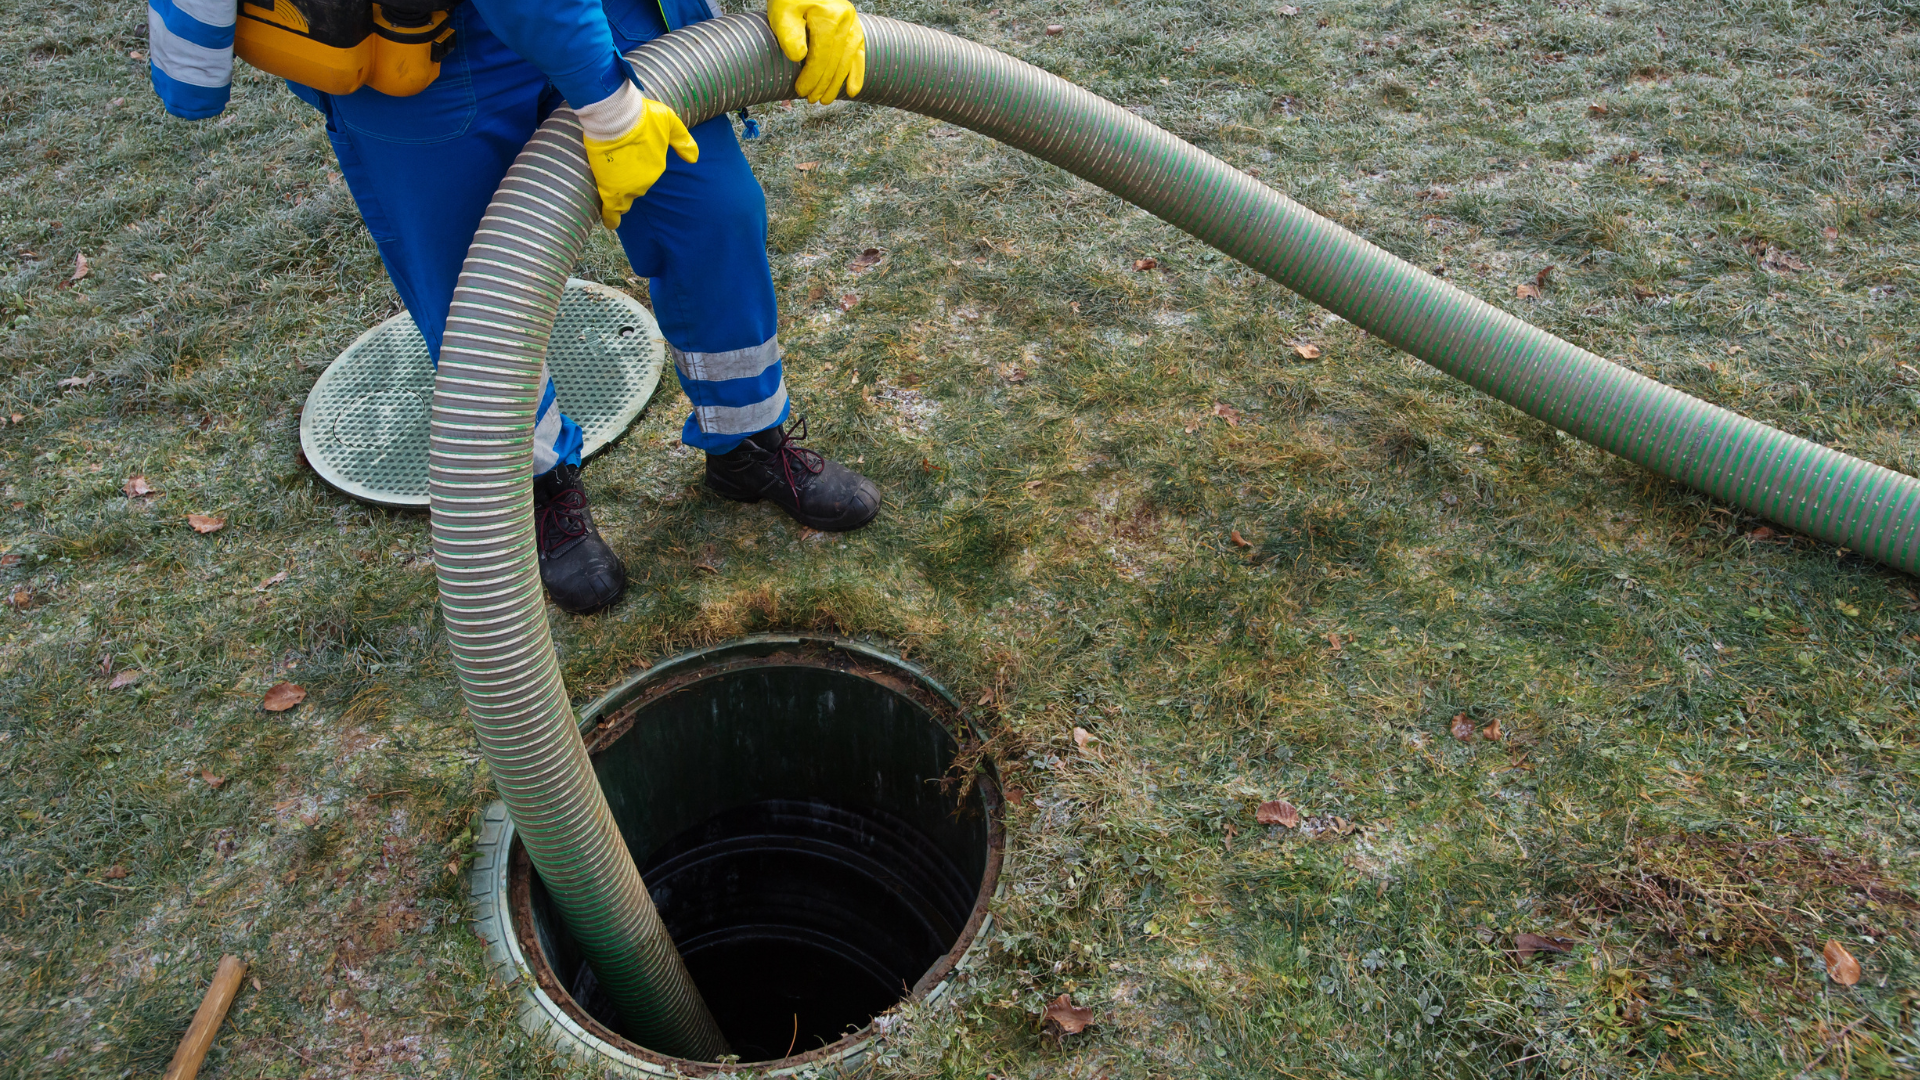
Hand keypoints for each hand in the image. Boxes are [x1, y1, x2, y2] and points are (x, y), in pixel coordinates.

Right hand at [579, 85, 698, 228]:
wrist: (617, 117)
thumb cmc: (642, 116)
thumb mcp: (670, 121)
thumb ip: (682, 139)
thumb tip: (693, 159)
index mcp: (657, 166)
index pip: (648, 173)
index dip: (639, 167)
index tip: (631, 158)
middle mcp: (645, 180)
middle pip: (636, 185)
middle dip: (628, 177)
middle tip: (617, 164)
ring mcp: (628, 186)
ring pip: (625, 197)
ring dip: (619, 194)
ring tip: (611, 189)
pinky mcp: (610, 188)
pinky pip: (612, 210)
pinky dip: (611, 218)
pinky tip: (612, 224)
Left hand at [767, 0, 864, 104]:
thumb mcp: (783, 11)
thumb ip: (789, 34)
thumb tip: (800, 58)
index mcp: (829, 17)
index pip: (821, 56)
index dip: (812, 76)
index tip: (801, 90)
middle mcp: (845, 21)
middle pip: (835, 61)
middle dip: (823, 84)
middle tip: (811, 99)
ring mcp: (852, 24)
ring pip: (847, 60)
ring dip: (837, 83)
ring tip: (826, 99)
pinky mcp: (854, 27)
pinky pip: (858, 53)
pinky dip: (856, 73)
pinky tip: (853, 90)